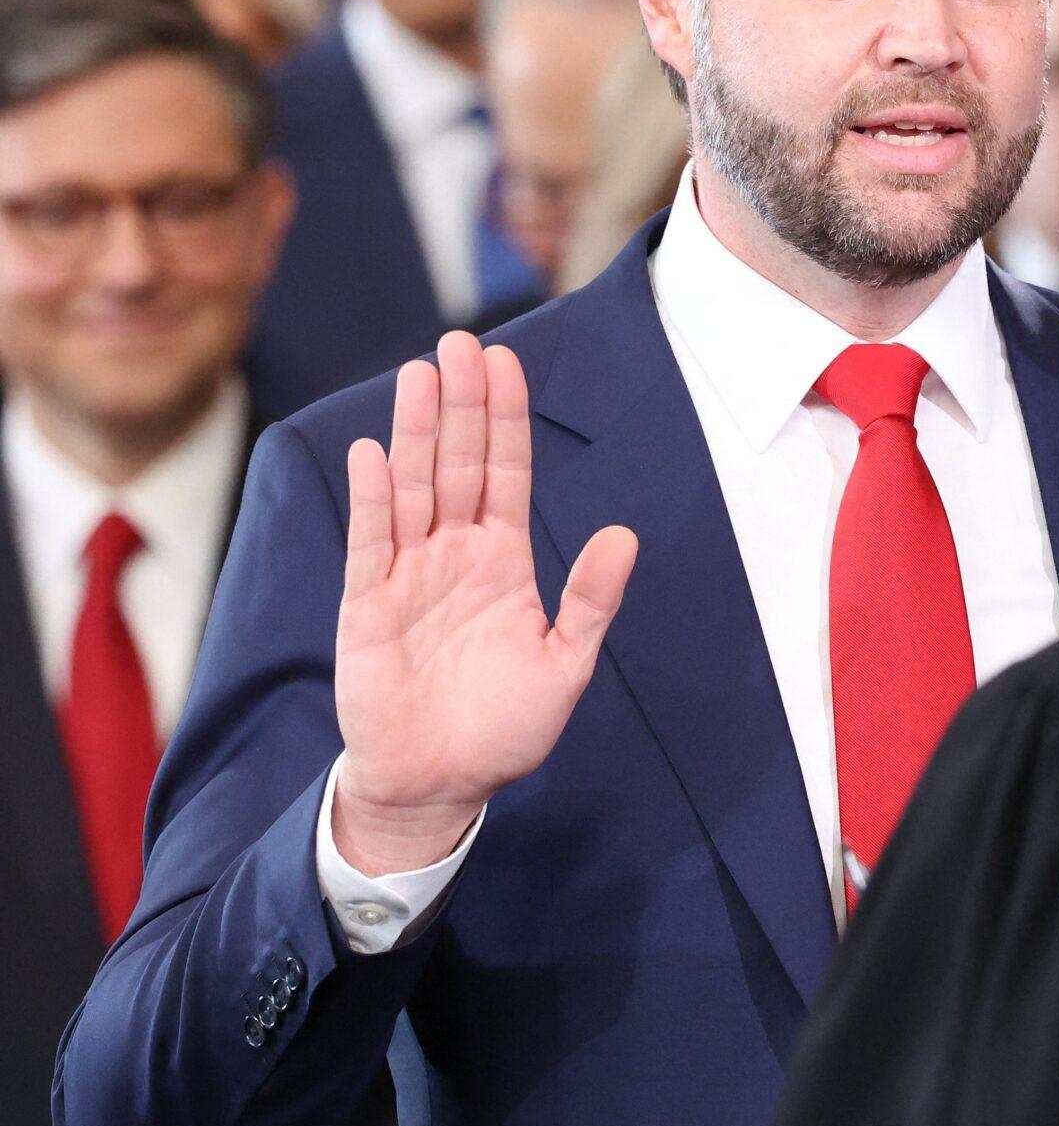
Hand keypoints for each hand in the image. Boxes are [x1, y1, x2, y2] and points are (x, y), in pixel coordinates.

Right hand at [331, 333, 637, 876]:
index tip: (504, 363)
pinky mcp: (368, 606)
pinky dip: (375, 498)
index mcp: (503, 560)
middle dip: (462, 404)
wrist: (440, 784)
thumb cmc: (503, 727)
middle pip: (459, 464)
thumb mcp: (565, 662)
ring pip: (415, 488)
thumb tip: (623, 535)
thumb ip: (590, 599)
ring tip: (421, 374)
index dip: (505, 419)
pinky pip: (372, 542)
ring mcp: (408, 575)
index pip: (505, 473)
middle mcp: (454, 555)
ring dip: (418, 433)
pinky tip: (374, 451)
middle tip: (460, 342)